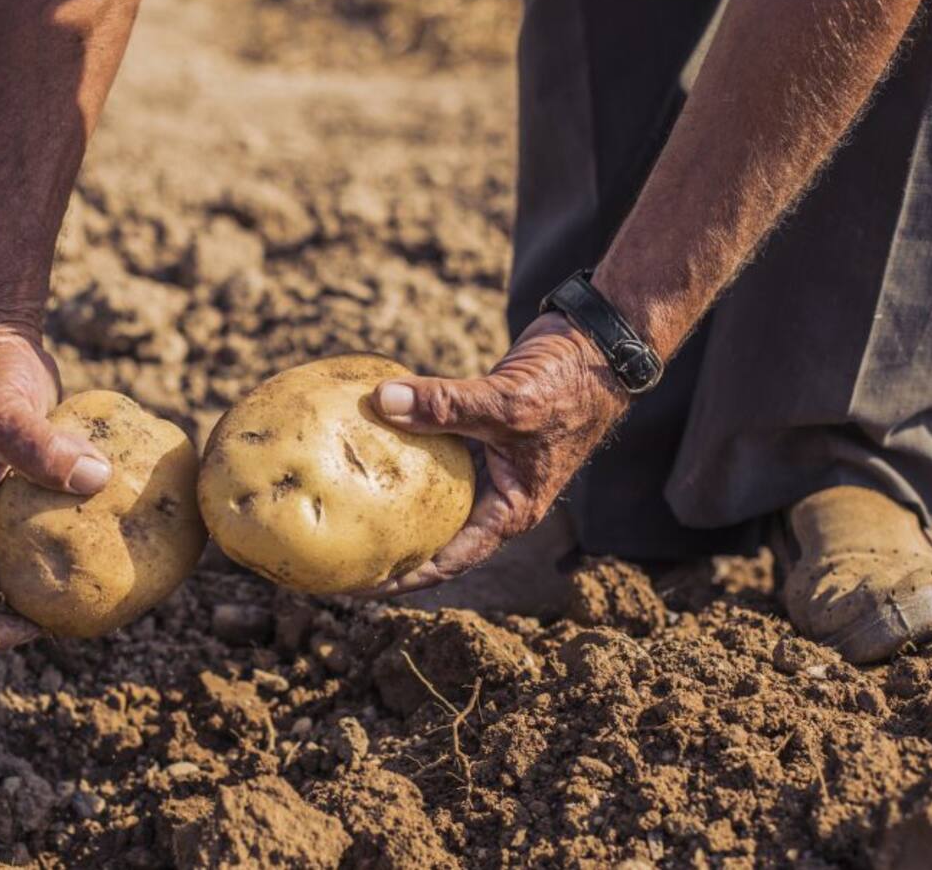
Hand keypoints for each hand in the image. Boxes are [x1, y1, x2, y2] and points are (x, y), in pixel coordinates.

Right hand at [0, 324, 111, 649]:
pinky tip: (133, 528)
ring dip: (63, 577)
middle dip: (36, 614)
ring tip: (120, 580)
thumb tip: (98, 479)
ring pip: (29, 562)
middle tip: (95, 614)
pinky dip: (86, 531)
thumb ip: (40, 447)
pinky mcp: (35, 485)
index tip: (37, 625)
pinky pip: (58, 522)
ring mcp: (2, 506)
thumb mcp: (3, 410)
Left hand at [360, 312, 629, 596]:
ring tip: (339, 506)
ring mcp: (485, 466)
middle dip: (387, 548)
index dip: (402, 578)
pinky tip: (362, 444)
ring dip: (390, 500)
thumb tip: (382, 401)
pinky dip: (401, 450)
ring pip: (428, 494)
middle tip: (335, 553)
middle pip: (432, 536)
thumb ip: (446, 404)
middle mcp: (495, 496)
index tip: (357, 585)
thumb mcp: (507, 402)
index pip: (448, 561)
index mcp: (510, 511)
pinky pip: (430, 450)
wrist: (595, 346)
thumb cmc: (568, 387)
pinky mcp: (475, 433)